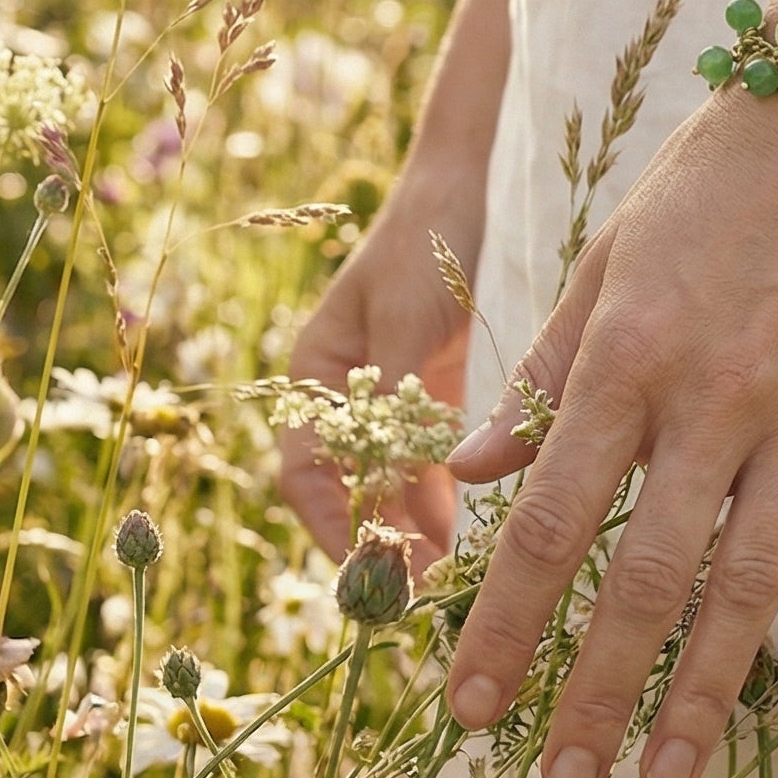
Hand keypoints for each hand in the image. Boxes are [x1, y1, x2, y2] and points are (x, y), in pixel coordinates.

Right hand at [279, 163, 477, 574]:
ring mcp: (387, 394)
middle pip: (347, 485)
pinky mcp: (430, 389)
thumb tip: (389, 492)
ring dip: (412, 527)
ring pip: (389, 479)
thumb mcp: (409, 319)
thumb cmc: (424, 242)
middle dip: (376, 541)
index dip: (333, 526)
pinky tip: (471, 531)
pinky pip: (427, 458)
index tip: (368, 570)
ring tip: (448, 576)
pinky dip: (443, 495)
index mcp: (314, 374)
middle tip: (418, 591)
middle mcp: (344, 393)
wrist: (464, 186)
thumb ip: (398, 401)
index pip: (306, 471)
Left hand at [442, 86, 777, 777]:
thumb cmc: (712, 178)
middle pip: (641, 579)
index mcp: (625, 355)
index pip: (543, 521)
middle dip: (592, 693)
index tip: (464, 705)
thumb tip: (471, 466)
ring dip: (704, 694)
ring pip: (749, 584)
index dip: (499, 624)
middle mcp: (711, 398)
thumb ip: (544, 369)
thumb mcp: (604, 256)